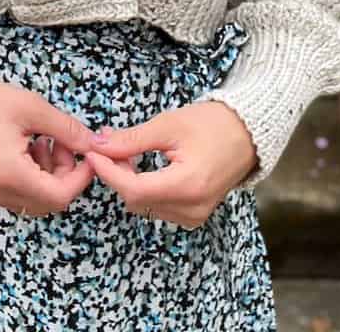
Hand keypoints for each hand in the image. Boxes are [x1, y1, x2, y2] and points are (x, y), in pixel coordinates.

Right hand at [0, 73, 98, 215]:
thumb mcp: (32, 108)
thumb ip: (67, 130)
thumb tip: (95, 143)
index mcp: (11, 175)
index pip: (60, 196)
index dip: (82, 177)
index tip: (88, 154)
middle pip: (48, 202)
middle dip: (65, 175)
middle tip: (64, 144)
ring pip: (33, 199)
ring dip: (48, 175)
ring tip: (43, 140)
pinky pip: (16, 192)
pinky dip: (30, 175)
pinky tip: (27, 146)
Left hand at [85, 102, 257, 228]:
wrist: (247, 133)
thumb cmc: (211, 123)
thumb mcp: (169, 125)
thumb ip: (132, 139)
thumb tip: (99, 145)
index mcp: (187, 185)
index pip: (133, 189)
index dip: (108, 172)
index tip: (92, 153)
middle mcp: (191, 208)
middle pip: (137, 200)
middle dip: (118, 174)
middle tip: (111, 147)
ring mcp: (194, 215)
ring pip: (145, 206)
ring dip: (130, 182)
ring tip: (130, 155)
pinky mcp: (194, 215)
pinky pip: (158, 208)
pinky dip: (146, 190)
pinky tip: (146, 169)